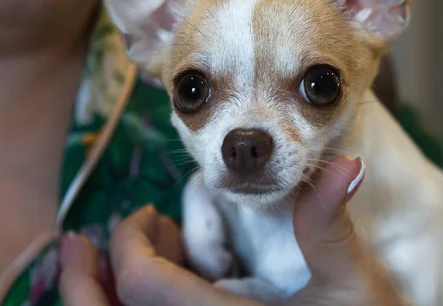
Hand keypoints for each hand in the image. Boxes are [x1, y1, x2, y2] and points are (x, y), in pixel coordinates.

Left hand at [59, 157, 407, 305]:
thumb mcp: (349, 280)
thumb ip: (330, 223)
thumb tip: (345, 165)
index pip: (144, 286)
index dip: (130, 245)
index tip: (150, 214)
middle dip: (83, 281)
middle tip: (79, 244)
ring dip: (111, 291)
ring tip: (140, 252)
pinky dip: (140, 303)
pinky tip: (172, 276)